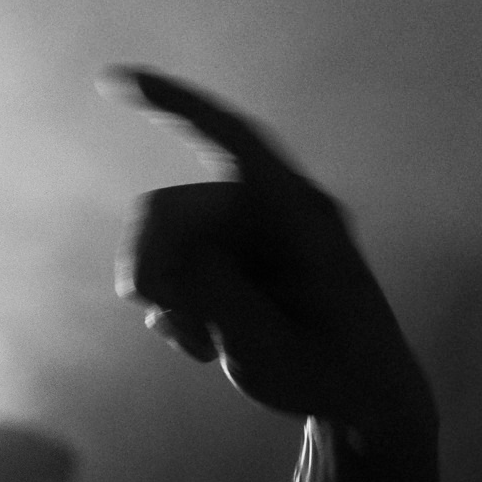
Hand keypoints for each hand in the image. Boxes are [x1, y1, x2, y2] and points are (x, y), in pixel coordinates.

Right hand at [109, 66, 434, 445]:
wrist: (365, 400)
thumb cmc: (331, 373)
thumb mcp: (270, 348)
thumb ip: (218, 298)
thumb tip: (167, 260)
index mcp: (303, 216)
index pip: (235, 142)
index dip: (177, 107)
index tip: (116, 81)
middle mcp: (273, 213)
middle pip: (174, 207)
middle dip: (152, 264)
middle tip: (163, 318)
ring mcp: (251, 237)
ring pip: (164, 241)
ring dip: (165, 296)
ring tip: (198, 345)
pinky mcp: (234, 261)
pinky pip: (172, 266)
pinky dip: (173, 305)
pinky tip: (200, 344)